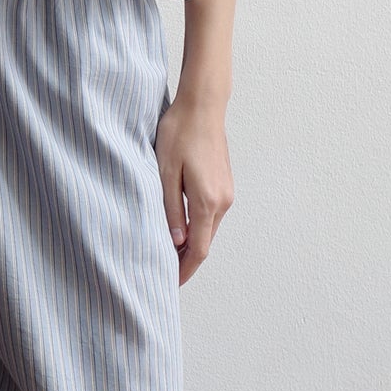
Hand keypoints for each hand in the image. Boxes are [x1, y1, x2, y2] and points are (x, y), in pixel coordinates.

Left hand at [155, 88, 231, 283]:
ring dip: (192, 243)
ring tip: (168, 253)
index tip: (171, 284)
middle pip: (206, 242)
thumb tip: (176, 242)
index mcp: (207, 201)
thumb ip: (170, 210)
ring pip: (209, 229)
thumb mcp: (165, 173)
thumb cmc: (179, 134)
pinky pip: (211, 214)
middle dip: (186, 260)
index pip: (199, 249)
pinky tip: (180, 228)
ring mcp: (227, 192)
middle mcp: (223, 201)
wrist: (202, 105)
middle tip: (164, 273)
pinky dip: (197, 227)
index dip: (185, 270)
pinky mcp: (224, 184)